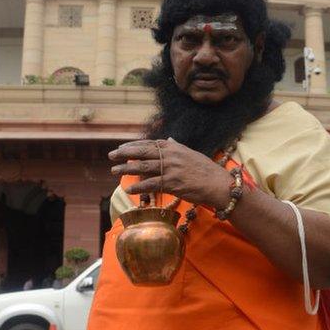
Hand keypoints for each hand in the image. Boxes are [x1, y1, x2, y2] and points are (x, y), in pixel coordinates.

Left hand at [109, 139, 231, 208]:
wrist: (218, 184)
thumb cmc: (206, 170)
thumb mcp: (191, 154)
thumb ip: (177, 147)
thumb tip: (170, 139)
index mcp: (174, 147)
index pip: (149, 143)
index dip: (134, 145)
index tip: (122, 148)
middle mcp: (171, 155)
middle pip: (142, 152)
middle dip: (125, 153)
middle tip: (111, 155)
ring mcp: (170, 169)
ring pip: (143, 167)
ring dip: (126, 169)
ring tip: (114, 170)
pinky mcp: (172, 183)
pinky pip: (151, 184)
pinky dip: (139, 187)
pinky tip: (129, 189)